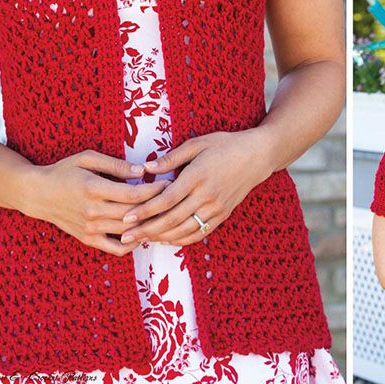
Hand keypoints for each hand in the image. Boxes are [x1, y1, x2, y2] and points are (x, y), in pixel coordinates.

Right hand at [24, 150, 171, 255]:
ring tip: (164, 214)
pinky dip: (133, 245)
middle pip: (134, 214)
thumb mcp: (87, 158)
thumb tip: (142, 171)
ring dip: (148, 224)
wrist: (38, 194)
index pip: (133, 194)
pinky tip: (143, 234)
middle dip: (157, 206)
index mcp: (94, 188)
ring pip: (128, 232)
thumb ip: (115, 165)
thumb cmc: (64, 171)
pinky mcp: (88, 239)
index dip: (154, 190)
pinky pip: (115, 249)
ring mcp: (90, 229)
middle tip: (173, 198)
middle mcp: (93, 212)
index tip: (168, 183)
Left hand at [118, 128, 274, 248]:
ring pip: (185, 230)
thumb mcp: (197, 143)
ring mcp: (216, 208)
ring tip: (142, 240)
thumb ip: (171, 158)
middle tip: (126, 237)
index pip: (166, 199)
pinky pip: (200, 233)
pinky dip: (181, 240)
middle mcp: (207, 195)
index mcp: (198, 176)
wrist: (258, 156)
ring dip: (161, 238)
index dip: (145, 211)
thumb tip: (145, 168)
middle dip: (146, 230)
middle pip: (172, 219)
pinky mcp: (223, 215)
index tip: (127, 217)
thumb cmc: (225, 145)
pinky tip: (166, 240)